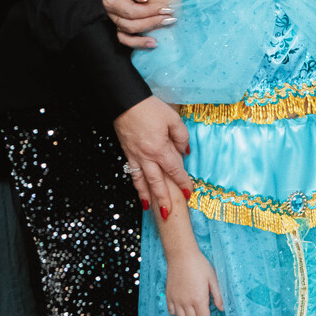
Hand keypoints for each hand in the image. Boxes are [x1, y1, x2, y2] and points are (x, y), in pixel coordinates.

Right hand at [104, 0, 172, 49]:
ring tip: (159, 40)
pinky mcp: (124, 23)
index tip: (166, 8)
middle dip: (151, 23)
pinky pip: (127, 39)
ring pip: (127, 35)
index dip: (148, 12)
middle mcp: (112, 11)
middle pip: (129, 24)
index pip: (129, 11)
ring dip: (144, 38)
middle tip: (170, 18)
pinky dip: (138, 43)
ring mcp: (118, 19)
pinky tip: (153, 43)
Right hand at [114, 96, 192, 216]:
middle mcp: (146, 156)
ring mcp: (134, 156)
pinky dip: (136, 185)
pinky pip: (132, 173)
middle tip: (169, 213)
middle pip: (157, 182)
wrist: (125, 102)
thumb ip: (182, 137)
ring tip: (152, 210)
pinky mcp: (127, 153)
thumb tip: (185, 152)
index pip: (175, 170)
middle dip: (164, 199)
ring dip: (147, 197)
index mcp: (159, 149)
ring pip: (141, 181)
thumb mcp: (173, 119)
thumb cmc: (150, 109)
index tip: (190, 193)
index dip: (183, 182)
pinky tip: (139, 191)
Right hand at [164, 240, 222, 315]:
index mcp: (199, 299)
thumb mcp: (213, 279)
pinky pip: (171, 313)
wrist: (181, 256)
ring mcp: (176, 300)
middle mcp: (186, 303)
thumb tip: (222, 309)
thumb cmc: (199, 265)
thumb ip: (218, 296)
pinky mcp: (169, 297)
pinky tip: (185, 313)